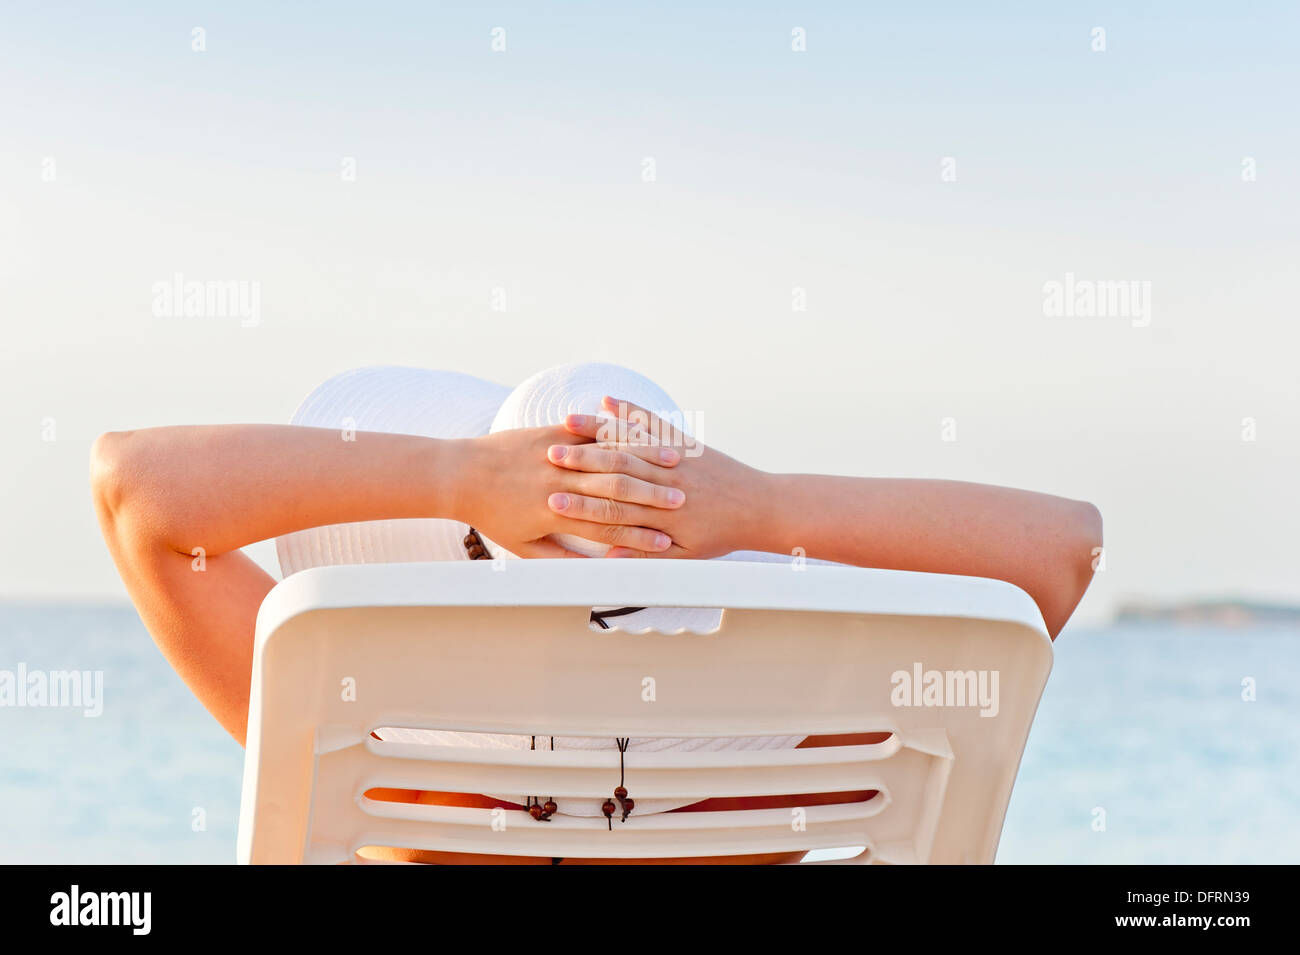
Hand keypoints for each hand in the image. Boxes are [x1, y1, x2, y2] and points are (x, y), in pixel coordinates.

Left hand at [455, 424, 685, 557]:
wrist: (459, 475)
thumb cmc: (491, 514)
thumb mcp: (524, 546)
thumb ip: (560, 558)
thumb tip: (591, 570)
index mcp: (555, 515)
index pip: (608, 529)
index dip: (640, 537)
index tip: (668, 543)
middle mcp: (558, 482)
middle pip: (616, 492)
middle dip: (654, 498)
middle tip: (685, 503)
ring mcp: (555, 455)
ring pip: (609, 457)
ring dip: (645, 462)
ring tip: (674, 466)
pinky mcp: (550, 432)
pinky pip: (590, 430)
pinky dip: (618, 433)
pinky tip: (643, 435)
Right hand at [547, 397, 771, 558]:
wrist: (762, 507)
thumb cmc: (723, 534)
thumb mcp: (686, 556)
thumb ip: (647, 554)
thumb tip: (612, 557)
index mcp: (662, 512)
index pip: (612, 508)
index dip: (580, 504)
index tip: (550, 501)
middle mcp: (665, 479)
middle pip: (613, 468)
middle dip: (578, 462)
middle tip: (546, 456)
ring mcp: (674, 456)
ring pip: (628, 440)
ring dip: (594, 431)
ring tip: (564, 423)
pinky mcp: (683, 441)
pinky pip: (651, 422)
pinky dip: (628, 411)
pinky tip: (605, 401)